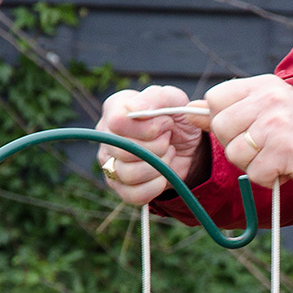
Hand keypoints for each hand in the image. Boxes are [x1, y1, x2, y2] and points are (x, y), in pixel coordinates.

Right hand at [95, 85, 209, 203]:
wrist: (187, 144)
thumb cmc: (176, 117)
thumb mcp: (174, 99)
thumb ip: (156, 98)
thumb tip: (139, 110)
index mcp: (115, 109)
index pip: (118, 122)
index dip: (148, 127)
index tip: (166, 123)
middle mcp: (106, 135)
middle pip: (124, 150)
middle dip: (158, 147)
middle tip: (168, 139)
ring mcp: (109, 162)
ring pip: (128, 173)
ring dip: (158, 165)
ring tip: (167, 153)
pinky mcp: (120, 186)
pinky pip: (134, 194)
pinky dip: (156, 185)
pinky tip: (163, 172)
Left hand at [204, 74, 292, 188]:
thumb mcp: (268, 109)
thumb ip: (230, 110)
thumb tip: (191, 112)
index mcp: (262, 85)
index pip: (215, 98)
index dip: (222, 119)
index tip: (245, 128)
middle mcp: (269, 99)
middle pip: (220, 127)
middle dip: (235, 144)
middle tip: (263, 146)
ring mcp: (276, 124)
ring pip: (234, 153)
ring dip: (252, 163)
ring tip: (275, 156)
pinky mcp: (284, 150)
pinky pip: (253, 173)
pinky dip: (267, 177)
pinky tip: (284, 168)